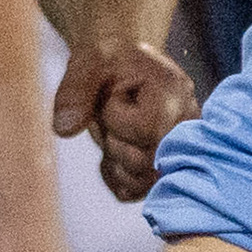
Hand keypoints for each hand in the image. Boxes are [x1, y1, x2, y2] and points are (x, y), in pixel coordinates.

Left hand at [54, 38, 200, 202]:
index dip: (116, 120)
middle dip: (116, 144)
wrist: (123, 64)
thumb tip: (65, 129)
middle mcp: (186, 124)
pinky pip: (136, 191)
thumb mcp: (87, 63)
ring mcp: (180, 148)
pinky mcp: (167, 166)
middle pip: (148, 162)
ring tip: (115, 133)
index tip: (111, 97)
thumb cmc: (108, 60)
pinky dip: (117, 176)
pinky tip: (115, 151)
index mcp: (172, 92)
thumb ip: (75, 92)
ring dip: (117, 162)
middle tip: (110, 118)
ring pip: (144, 182)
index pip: (145, 130)